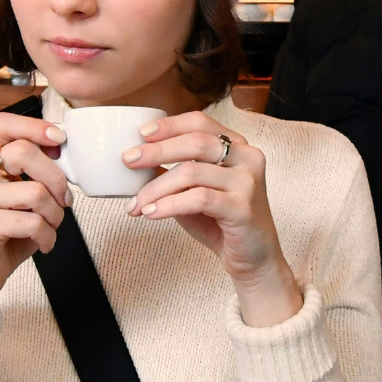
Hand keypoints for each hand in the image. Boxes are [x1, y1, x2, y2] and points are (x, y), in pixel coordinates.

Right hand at [0, 113, 70, 324]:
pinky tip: (43, 243)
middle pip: (24, 152)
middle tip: (63, 200)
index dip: (33, 125)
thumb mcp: (20, 197)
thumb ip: (34, 173)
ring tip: (50, 228)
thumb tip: (63, 151)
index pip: (2, 123)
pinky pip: (32, 221)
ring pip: (35, 192)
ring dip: (55, 215)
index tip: (59, 140)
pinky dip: (47, 236)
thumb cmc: (5, 235)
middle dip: (56, 178)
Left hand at [124, 112, 300, 326]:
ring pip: (192, 172)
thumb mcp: (194, 191)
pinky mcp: (243, 208)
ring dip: (157, 187)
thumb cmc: (221, 222)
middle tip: (128, 160)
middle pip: (195, 142)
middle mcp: (247, 158)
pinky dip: (170, 205)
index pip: (200, 122)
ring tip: (137, 203)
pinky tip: (152, 213)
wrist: (253, 259)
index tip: (141, 134)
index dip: (169, 125)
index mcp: (237, 146)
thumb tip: (137, 160)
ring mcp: (248, 182)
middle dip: (157, 151)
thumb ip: (175, 173)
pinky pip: (199, 199)